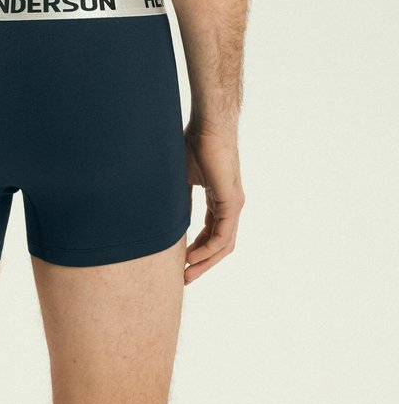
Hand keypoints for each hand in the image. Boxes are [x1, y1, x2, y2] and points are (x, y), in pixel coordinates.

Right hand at [183, 122, 244, 284]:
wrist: (209, 125)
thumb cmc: (195, 142)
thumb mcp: (183, 177)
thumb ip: (180, 197)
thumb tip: (169, 216)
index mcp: (220, 199)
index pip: (212, 232)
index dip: (198, 249)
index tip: (182, 262)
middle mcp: (231, 204)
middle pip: (220, 244)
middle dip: (203, 263)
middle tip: (186, 278)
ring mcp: (234, 204)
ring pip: (224, 244)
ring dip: (206, 261)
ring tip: (188, 273)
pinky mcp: (232, 201)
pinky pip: (223, 235)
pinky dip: (209, 249)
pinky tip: (194, 257)